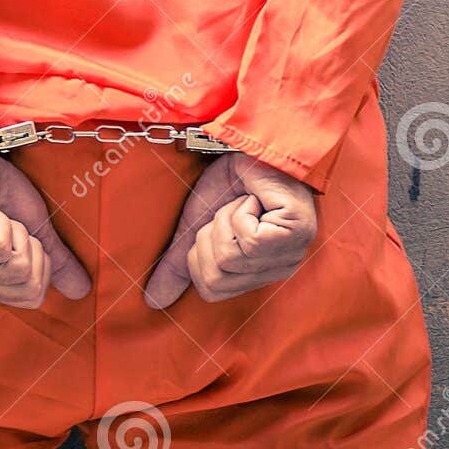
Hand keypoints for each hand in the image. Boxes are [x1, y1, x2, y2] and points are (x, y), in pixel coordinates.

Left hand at [0, 153, 90, 309]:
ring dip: (16, 230)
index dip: (41, 263)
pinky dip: (2, 221)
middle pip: (28, 286)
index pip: (31, 297)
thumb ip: (55, 259)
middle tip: (9, 222)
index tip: (24, 234)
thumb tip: (82, 290)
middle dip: (30, 246)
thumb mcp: (36, 227)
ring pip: (16, 267)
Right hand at [144, 152, 316, 308]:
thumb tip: (152, 301)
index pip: (212, 290)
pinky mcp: (296, 232)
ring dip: (226, 219)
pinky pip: (250, 240)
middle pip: (218, 277)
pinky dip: (241, 211)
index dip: (199, 256)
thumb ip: (179, 264)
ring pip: (231, 257)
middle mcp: (280, 269)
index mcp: (259, 273)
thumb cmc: (230, 183)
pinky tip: (256, 198)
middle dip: (211, 235)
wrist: (248, 146)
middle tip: (229, 211)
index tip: (215, 225)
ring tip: (243, 203)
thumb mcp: (196, 226)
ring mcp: (291, 253)